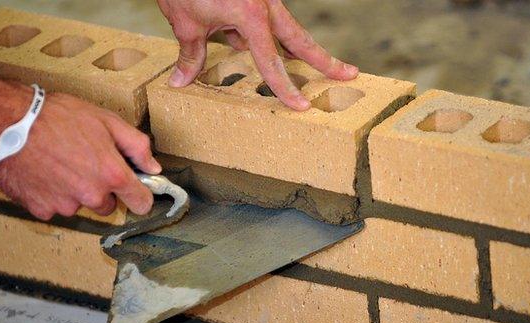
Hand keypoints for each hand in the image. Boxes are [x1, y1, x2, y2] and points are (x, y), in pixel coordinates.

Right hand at [0, 92, 160, 219]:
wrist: (9, 123)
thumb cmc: (58, 117)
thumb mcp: (107, 121)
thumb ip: (136, 146)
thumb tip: (153, 167)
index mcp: (112, 175)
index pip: (141, 204)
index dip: (139, 195)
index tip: (134, 189)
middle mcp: (92, 196)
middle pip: (107, 205)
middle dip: (101, 189)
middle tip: (84, 163)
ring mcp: (65, 206)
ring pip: (79, 205)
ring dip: (74, 191)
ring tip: (59, 163)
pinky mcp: (41, 210)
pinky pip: (53, 207)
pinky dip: (50, 194)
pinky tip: (42, 172)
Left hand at [157, 0, 358, 110]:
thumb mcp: (185, 22)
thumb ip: (191, 54)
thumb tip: (180, 81)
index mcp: (251, 14)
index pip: (271, 61)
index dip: (285, 87)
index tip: (301, 105)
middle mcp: (263, 6)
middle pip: (300, 39)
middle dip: (324, 59)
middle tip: (349, 74)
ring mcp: (261, 0)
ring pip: (284, 31)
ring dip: (296, 50)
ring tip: (320, 67)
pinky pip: (262, 22)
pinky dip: (261, 37)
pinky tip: (250, 45)